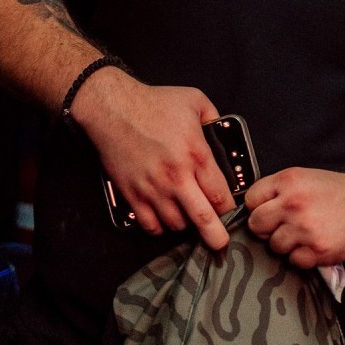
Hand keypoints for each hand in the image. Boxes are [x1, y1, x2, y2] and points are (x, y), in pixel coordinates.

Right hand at [70, 68, 235, 247]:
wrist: (113, 108)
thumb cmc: (154, 102)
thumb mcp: (195, 101)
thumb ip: (215, 118)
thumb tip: (222, 131)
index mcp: (197, 154)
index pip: (220, 194)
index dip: (229, 208)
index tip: (231, 212)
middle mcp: (177, 177)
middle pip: (202, 218)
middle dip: (215, 235)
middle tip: (220, 244)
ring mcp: (153, 189)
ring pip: (176, 224)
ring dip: (185, 224)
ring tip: (188, 217)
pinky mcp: (132, 195)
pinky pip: (150, 225)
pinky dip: (160, 227)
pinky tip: (165, 220)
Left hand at [245, 168, 344, 268]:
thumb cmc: (340, 192)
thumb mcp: (307, 177)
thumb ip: (280, 189)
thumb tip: (255, 207)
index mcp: (289, 180)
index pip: (251, 199)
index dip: (258, 207)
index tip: (268, 211)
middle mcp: (294, 202)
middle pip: (256, 224)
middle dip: (267, 228)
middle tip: (283, 226)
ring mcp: (304, 227)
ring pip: (274, 245)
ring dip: (287, 243)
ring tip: (305, 233)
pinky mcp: (316, 249)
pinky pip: (294, 260)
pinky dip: (303, 256)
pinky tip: (315, 243)